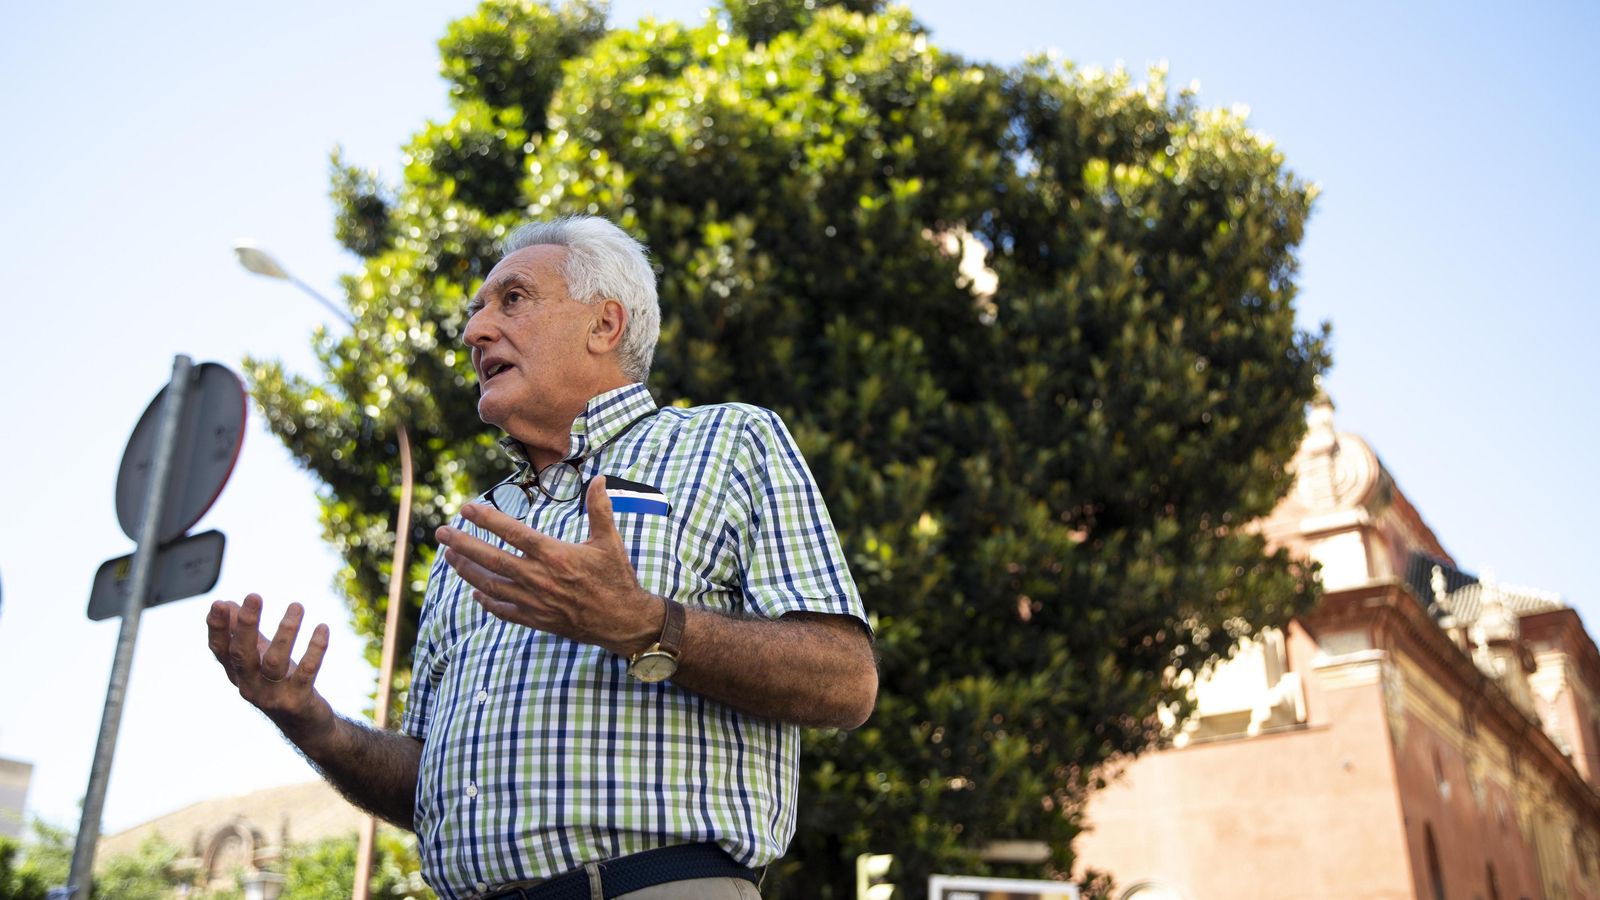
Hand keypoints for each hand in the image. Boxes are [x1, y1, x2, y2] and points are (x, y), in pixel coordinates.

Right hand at [206, 593, 334, 740]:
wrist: (305, 724)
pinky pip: (306, 672)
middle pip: (242, 655)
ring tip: (297, 606)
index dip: (217, 628)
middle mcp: (250, 686)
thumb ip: (245, 633)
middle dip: (247, 625)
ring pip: (275, 662)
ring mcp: (272, 696)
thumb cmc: (279, 684)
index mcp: (238, 674)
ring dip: (286, 631)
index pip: (220, 650)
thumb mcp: (259, 658)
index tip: (220, 603)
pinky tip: (323, 628)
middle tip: (254, 596)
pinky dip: (315, 649)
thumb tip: (226, 603)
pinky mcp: (297, 700)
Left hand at [437, 476, 660, 655]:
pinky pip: (502, 610)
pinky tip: (475, 591)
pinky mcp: (536, 619)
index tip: (466, 508)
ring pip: (490, 584)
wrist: (623, 621)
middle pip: (491, 558)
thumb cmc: (616, 578)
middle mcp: (539, 578)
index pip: (512, 532)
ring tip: (450, 556)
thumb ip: (599, 509)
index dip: (487, 519)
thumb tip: (598, 478)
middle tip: (441, 532)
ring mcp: (534, 601)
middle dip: (462, 543)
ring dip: (466, 569)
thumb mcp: (609, 541)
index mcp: (555, 555)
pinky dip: (486, 600)